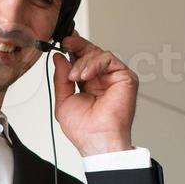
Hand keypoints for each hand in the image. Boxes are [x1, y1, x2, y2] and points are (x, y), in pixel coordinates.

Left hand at [51, 30, 137, 156]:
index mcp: (88, 85)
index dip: (72, 49)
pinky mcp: (125, 77)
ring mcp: (114, 78)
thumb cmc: (84, 129)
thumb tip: (59, 58)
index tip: (62, 43)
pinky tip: (85, 75)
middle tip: (66, 43)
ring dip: (83, 61)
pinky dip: (95, 63)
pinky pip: (109, 59)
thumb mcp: (63, 100)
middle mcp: (102, 80)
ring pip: (99, 54)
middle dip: (77, 46)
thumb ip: (61, 77)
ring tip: (75, 77)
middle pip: (91, 53)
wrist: (97, 140)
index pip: (82, 60)